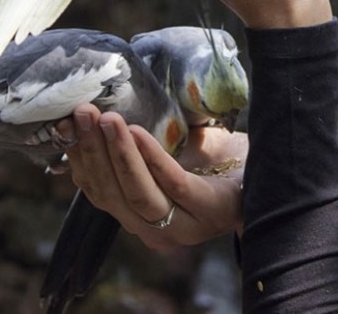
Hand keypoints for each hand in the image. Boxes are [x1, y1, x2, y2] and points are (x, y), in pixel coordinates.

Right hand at [59, 105, 246, 249]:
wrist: (272, 175)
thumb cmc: (220, 162)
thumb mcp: (174, 151)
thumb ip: (143, 144)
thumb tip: (108, 108)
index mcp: (141, 215)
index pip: (98, 190)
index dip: (79, 158)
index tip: (66, 125)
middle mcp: (155, 229)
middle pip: (111, 192)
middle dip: (93, 149)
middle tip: (82, 112)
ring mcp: (181, 224)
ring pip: (136, 191)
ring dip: (117, 153)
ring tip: (107, 119)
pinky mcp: (206, 209)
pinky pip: (171, 183)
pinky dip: (151, 157)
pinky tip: (137, 131)